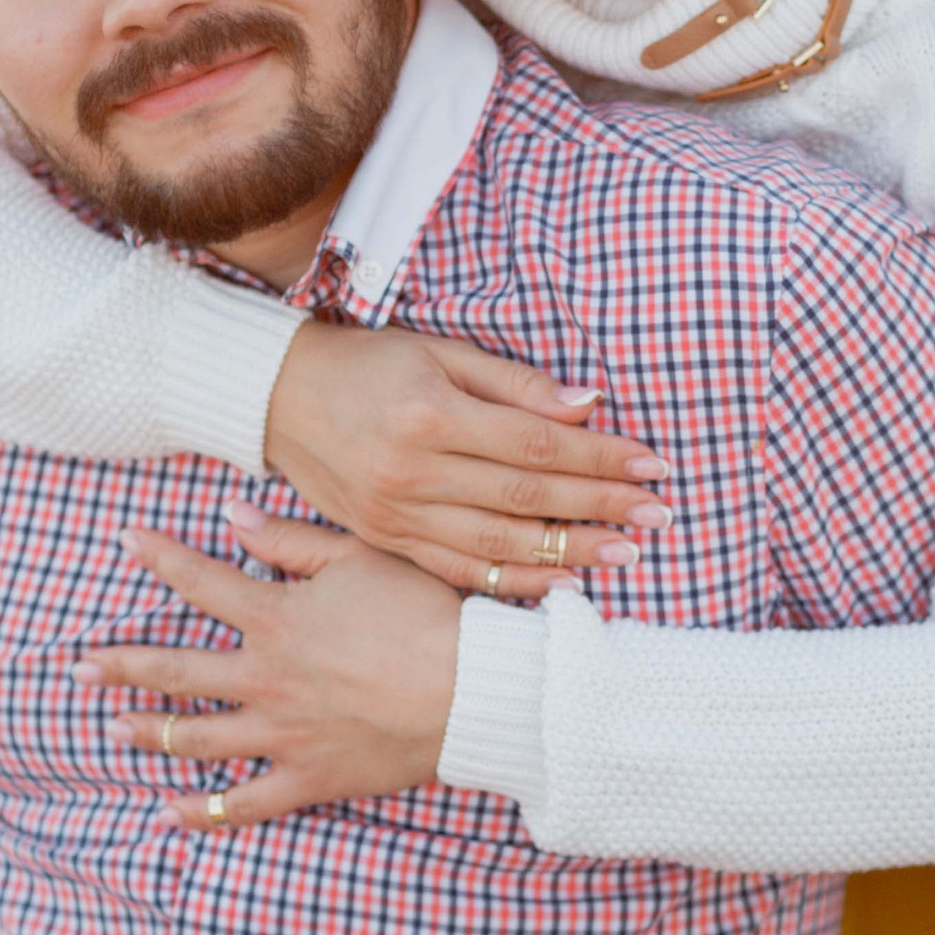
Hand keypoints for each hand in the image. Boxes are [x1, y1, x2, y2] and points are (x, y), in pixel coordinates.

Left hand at [74, 508, 463, 826]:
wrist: (473, 690)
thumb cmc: (424, 614)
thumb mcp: (362, 558)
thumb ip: (291, 541)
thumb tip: (233, 517)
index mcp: (277, 619)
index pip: (202, 581)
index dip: (160, 558)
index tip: (124, 540)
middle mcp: (266, 678)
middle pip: (178, 670)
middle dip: (123, 665)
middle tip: (79, 667)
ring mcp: (282, 733)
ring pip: (198, 738)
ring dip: (151, 731)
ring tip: (115, 727)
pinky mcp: (308, 777)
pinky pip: (244, 802)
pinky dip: (203, 811)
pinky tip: (170, 813)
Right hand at [265, 320, 671, 599]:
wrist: (275, 399)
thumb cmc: (367, 364)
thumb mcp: (438, 351)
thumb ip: (515, 383)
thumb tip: (589, 404)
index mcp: (430, 415)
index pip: (535, 445)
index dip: (599, 457)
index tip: (651, 464)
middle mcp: (413, 472)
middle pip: (526, 498)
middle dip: (601, 506)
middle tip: (659, 513)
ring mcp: (398, 515)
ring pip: (500, 542)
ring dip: (572, 551)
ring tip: (628, 551)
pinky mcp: (387, 541)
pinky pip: (462, 570)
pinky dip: (516, 579)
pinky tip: (564, 583)